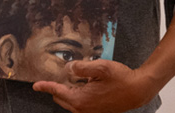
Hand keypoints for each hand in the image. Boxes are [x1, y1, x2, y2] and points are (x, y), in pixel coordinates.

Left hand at [32, 60, 151, 112]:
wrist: (138, 90)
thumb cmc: (121, 78)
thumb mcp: (101, 67)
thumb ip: (82, 68)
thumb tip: (69, 68)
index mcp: (81, 100)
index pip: (57, 92)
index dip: (46, 87)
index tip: (36, 85)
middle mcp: (84, 109)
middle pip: (62, 100)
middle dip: (57, 89)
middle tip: (58, 76)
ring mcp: (91, 112)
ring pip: (71, 103)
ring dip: (68, 92)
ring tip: (73, 78)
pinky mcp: (97, 111)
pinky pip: (80, 104)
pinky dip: (77, 95)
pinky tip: (85, 84)